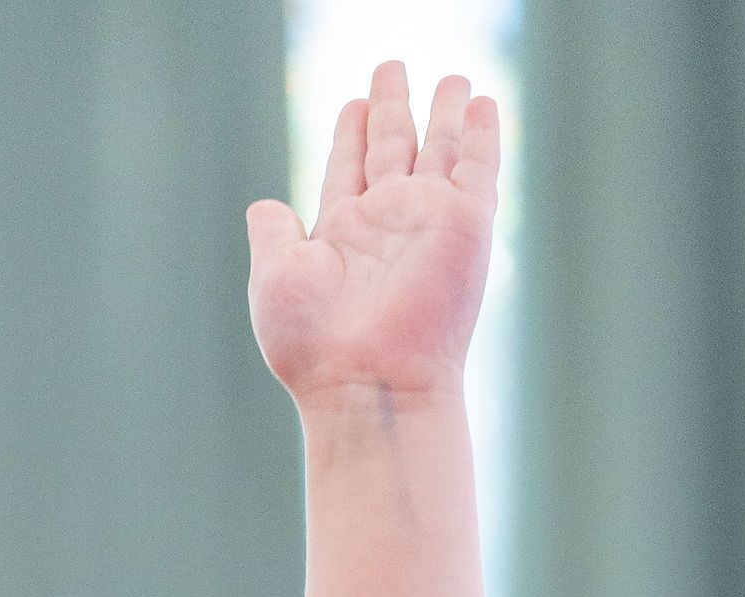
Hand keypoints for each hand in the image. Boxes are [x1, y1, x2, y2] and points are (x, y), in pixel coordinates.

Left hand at [247, 63, 497, 408]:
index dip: (350, 133)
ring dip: (444, 112)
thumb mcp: (276, 279)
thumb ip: (271, 236)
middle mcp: (386, 224)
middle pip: (392, 147)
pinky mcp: (466, 227)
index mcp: (342, 233)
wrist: (367, 381)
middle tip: (390, 67)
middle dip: (392, 106)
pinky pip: (478, 170)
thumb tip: (262, 205)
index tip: (353, 103)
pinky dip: (481, 136)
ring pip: (439, 151)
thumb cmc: (314, 345)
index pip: (349, 167)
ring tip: (451, 77)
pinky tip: (482, 105)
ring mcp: (428, 222)